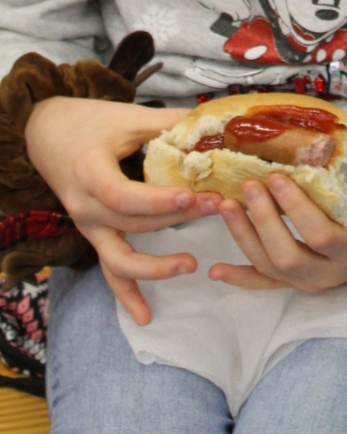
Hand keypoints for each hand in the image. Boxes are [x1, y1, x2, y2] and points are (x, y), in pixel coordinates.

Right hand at [24, 96, 218, 325]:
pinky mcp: (95, 233)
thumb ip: (168, 124)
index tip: (193, 196)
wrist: (45, 133)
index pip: (125, 197)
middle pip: (132, 224)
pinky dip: (126, 294)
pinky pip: (109, 269)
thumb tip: (214, 125)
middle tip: (215, 208)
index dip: (159, 201)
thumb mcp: (127, 117)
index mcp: (91, 174)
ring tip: (191, 264)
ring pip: (119, 258)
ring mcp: (89, 225)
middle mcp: (86, 207)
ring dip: (155, 266)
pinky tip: (145, 316)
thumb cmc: (87, 122)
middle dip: (176, 220)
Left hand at [208, 165, 346, 292]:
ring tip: (226, 206)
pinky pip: (268, 284)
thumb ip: (336, 169)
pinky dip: (241, 277)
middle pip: (288, 257)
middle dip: (263, 221)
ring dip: (245, 238)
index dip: (293, 207)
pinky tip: (215, 270)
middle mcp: (331, 271)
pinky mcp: (301, 284)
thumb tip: (301, 142)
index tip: (276, 176)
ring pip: (272, 269)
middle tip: (248, 187)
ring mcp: (314, 281)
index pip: (318, 233)